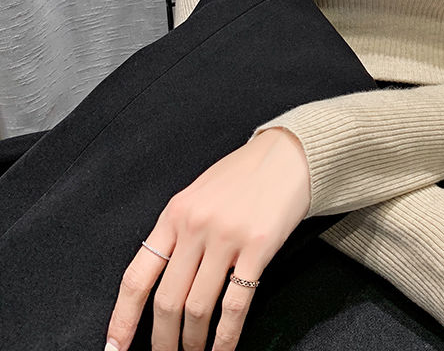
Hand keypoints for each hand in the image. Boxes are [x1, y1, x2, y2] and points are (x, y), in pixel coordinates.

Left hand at [104, 127, 310, 350]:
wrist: (287, 154)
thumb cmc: (245, 174)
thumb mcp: (199, 194)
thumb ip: (179, 230)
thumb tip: (162, 278)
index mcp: (175, 213)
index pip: (137, 276)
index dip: (123, 319)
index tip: (114, 347)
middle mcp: (195, 226)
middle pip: (166, 300)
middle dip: (162, 340)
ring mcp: (226, 236)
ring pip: (197, 307)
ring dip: (193, 342)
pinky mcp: (258, 246)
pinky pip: (236, 303)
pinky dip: (226, 336)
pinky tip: (223, 347)